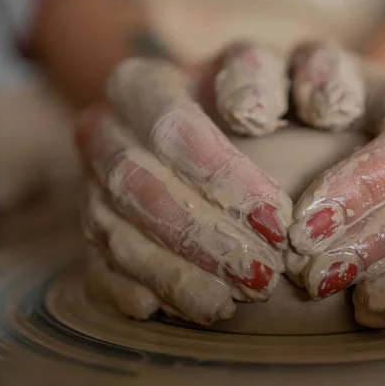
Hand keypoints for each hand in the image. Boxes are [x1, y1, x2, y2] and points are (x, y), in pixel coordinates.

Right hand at [76, 53, 292, 324]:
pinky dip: (143, 293)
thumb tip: (294, 112)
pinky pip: (101, 269)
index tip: (277, 219)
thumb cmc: (241, 98)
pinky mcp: (90, 228)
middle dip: (202, 237)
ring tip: (232, 303)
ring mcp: (90, 184)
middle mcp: (104, 132)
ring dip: (177, 275)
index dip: (223, 177)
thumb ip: (290, 76)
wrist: (193, 123)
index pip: (172, 128)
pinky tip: (190, 309)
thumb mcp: (269, 75)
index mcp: (141, 85)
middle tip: (262, 274)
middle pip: (140, 188)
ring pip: (117, 235)